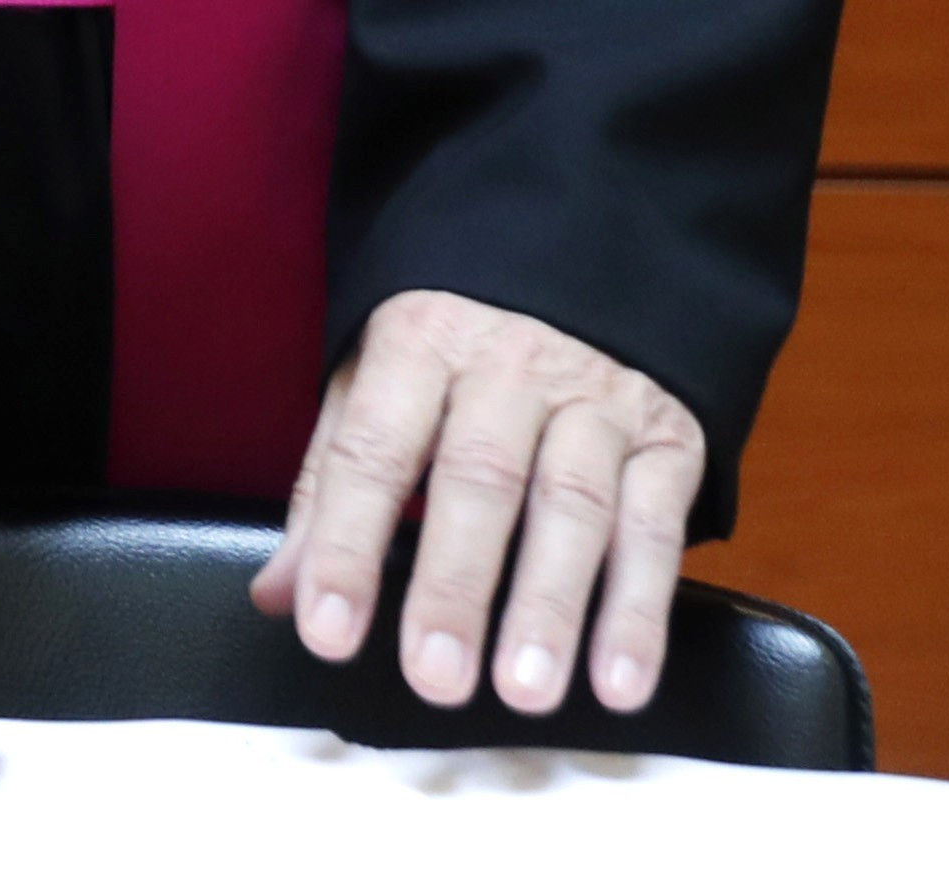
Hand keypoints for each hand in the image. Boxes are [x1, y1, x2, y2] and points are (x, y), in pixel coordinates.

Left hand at [252, 288, 704, 718]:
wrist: (590, 256)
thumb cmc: (455, 348)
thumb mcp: (375, 385)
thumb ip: (327, 492)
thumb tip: (277, 595)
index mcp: (418, 342)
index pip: (372, 452)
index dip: (345, 545)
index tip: (327, 633)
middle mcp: (509, 366)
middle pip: (478, 479)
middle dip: (454, 587)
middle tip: (434, 679)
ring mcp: (597, 400)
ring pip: (573, 506)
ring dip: (550, 608)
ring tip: (524, 692)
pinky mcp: (671, 438)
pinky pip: (655, 526)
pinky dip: (640, 610)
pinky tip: (619, 682)